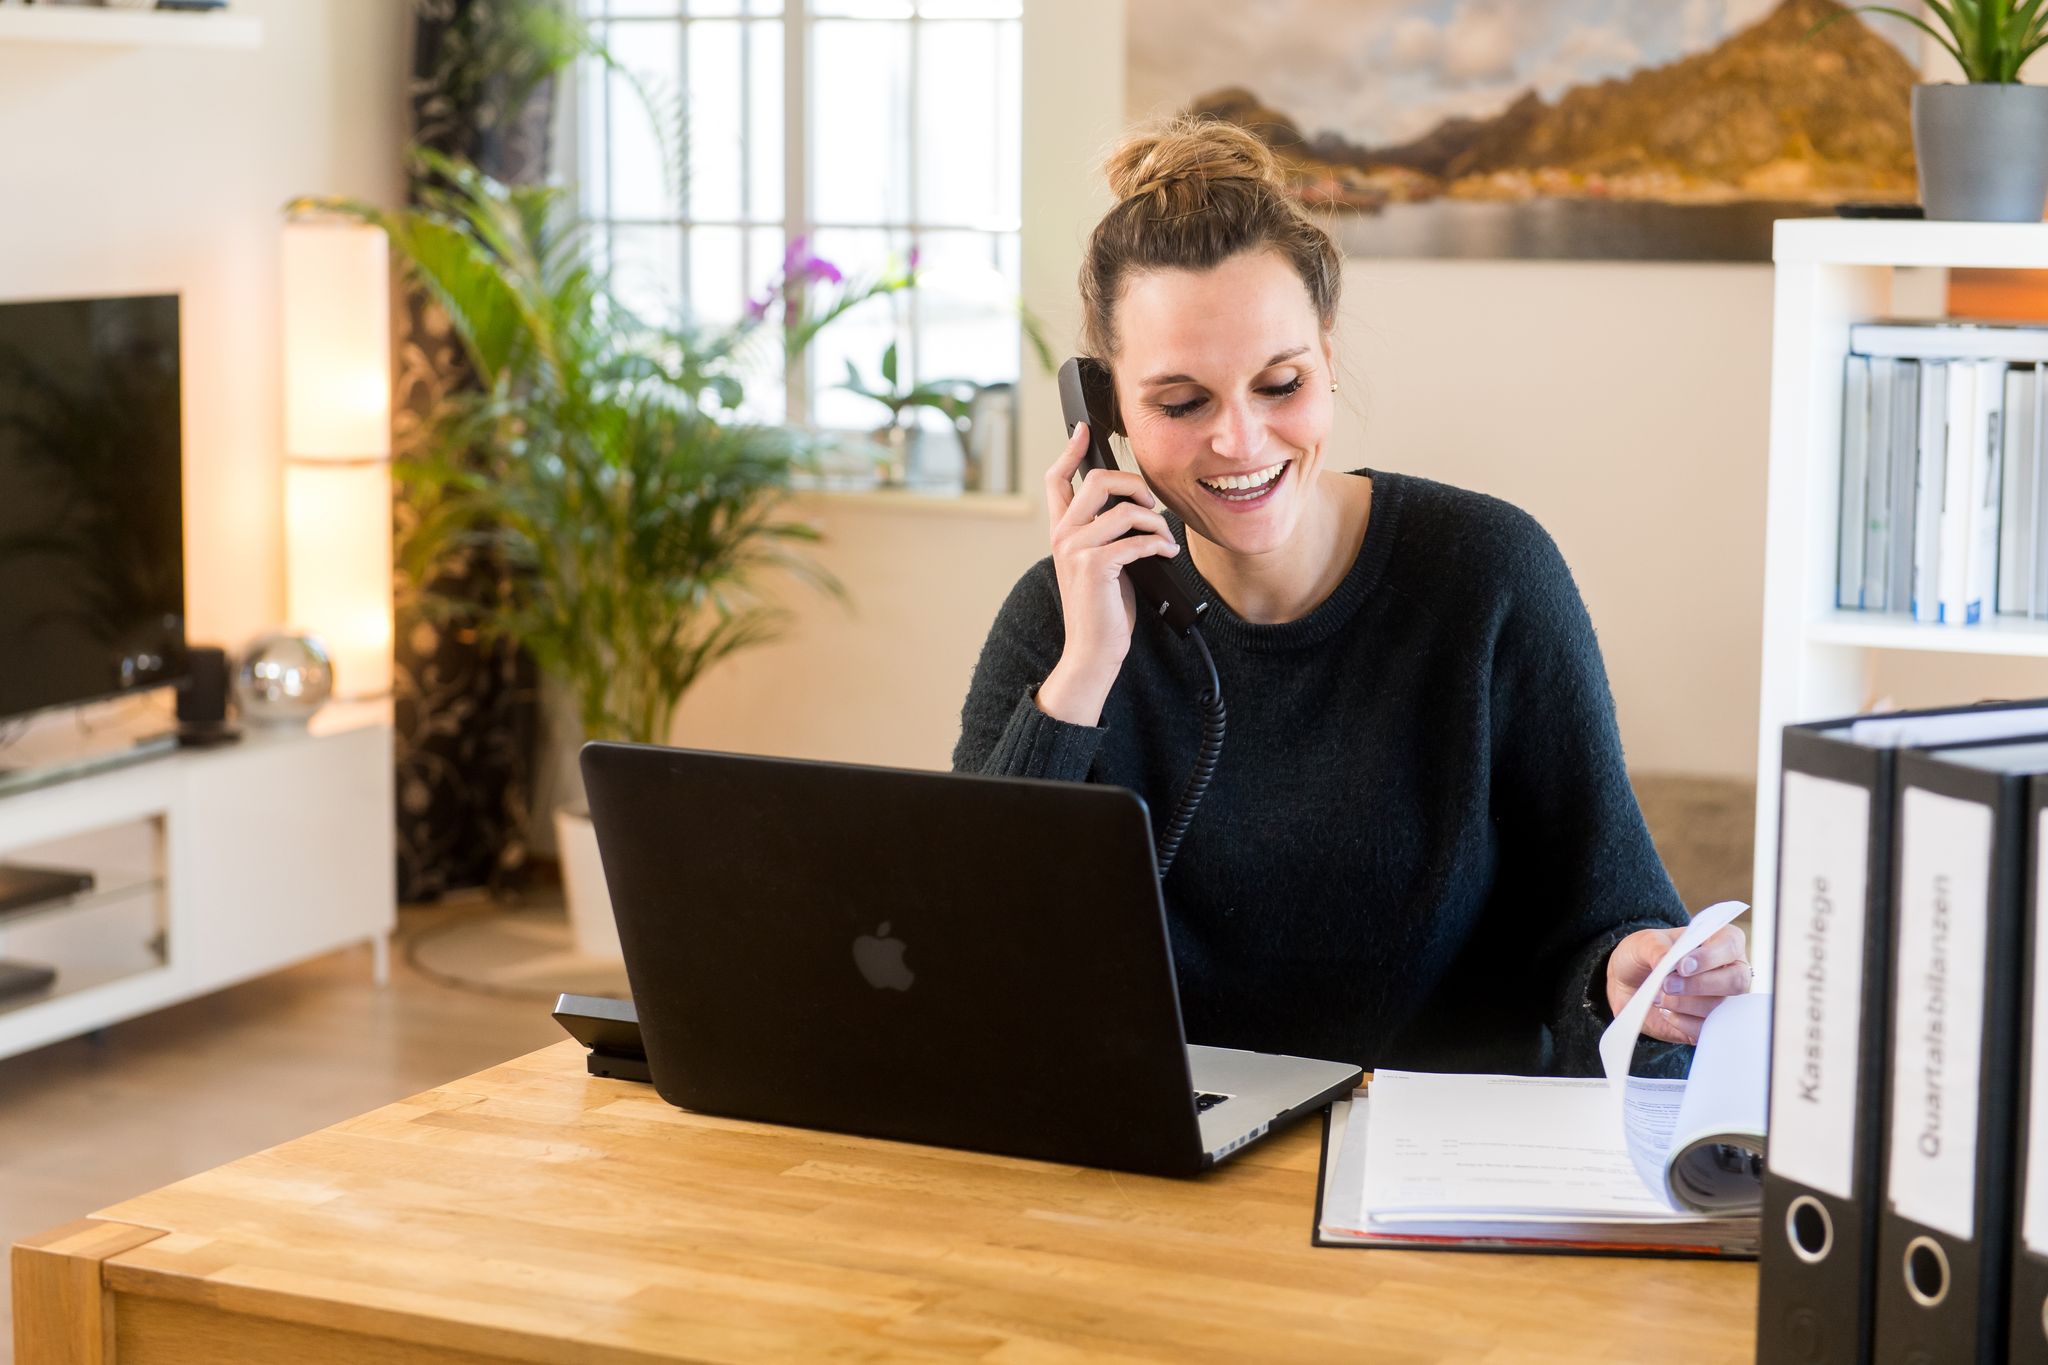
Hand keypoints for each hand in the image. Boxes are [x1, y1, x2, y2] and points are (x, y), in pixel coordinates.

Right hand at [1034, 421, 1180, 725]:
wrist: (1093, 649)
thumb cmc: (1102, 608)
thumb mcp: (1101, 562)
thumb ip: (1106, 532)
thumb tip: (1137, 506)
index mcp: (1062, 531)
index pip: (1056, 480)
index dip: (1069, 450)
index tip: (1083, 430)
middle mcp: (1063, 535)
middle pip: (1099, 480)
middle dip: (1136, 485)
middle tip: (1152, 506)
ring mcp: (1076, 549)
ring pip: (1126, 509)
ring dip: (1157, 522)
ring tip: (1164, 540)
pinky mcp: (1095, 566)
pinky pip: (1136, 538)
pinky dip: (1159, 543)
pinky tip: (1166, 554)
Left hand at [1606, 922, 1750, 1045]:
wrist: (1628, 984)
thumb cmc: (1644, 956)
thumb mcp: (1644, 943)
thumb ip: (1656, 949)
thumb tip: (1667, 961)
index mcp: (1718, 941)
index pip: (1731, 944)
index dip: (1710, 957)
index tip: (1682, 966)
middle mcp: (1729, 970)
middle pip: (1736, 981)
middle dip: (1699, 985)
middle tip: (1667, 985)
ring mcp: (1722, 999)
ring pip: (1719, 1007)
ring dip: (1684, 1004)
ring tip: (1659, 997)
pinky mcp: (1710, 1024)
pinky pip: (1707, 1028)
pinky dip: (1682, 1022)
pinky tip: (1665, 1012)